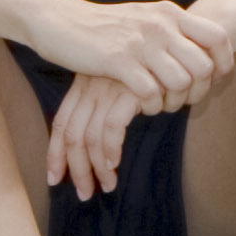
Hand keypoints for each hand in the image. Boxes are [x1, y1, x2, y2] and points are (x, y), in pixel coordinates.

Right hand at [28, 0, 230, 108]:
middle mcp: (161, 25)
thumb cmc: (103, 25)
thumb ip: (170, 28)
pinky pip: (150, 91)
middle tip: (183, 99)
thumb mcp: (144, 17)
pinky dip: (150, 105)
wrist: (59, 19)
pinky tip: (141, 106)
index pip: (217, 36)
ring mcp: (140, 42)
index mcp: (170, 13)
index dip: (224, 61)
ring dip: (173, 101)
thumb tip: (199, 47)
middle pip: (204, 65)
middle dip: (199, 90)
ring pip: (181, 81)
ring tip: (161, 104)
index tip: (216, 78)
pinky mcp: (117, 61)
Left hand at [45, 72, 147, 197]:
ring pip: (88, 137)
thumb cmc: (156, 67)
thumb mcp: (123, 82)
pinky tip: (115, 164)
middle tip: (84, 193)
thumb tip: (99, 141)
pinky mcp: (127, 90)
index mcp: (84, 83)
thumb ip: (110, 103)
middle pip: (71, 135)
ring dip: (96, 168)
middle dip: (74, 169)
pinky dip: (111, 150)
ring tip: (108, 186)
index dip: (54, 154)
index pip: (61, 123)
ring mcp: (108, 88)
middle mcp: (91, 85)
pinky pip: (111, 127)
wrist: (181, 42)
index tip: (54, 179)